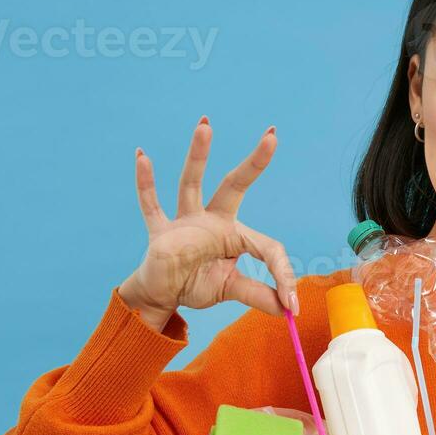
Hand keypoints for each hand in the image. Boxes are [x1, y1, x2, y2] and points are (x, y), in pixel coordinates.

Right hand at [118, 117, 298, 330]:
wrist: (162, 296)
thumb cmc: (197, 284)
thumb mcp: (232, 290)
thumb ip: (259, 296)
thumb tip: (289, 309)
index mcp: (234, 235)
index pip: (267, 247)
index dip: (283, 274)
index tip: (292, 303)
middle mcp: (211, 221)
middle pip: (234, 186)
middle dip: (253, 163)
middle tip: (272, 136)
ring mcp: (184, 224)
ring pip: (190, 184)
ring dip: (197, 156)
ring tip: (206, 126)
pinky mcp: (160, 234)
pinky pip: (151, 205)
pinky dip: (145, 183)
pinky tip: (142, 156)